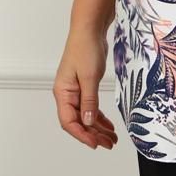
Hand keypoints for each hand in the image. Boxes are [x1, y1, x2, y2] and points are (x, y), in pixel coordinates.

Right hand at [54, 28, 117, 149]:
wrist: (89, 30)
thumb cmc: (85, 49)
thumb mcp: (90, 77)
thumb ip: (89, 102)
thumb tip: (88, 122)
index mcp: (62, 93)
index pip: (69, 122)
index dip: (82, 135)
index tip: (95, 144)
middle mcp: (66, 94)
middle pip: (78, 122)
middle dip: (93, 135)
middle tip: (109, 144)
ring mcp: (75, 91)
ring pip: (85, 116)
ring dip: (98, 128)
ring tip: (112, 139)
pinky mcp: (84, 87)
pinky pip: (90, 107)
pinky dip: (99, 118)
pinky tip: (109, 125)